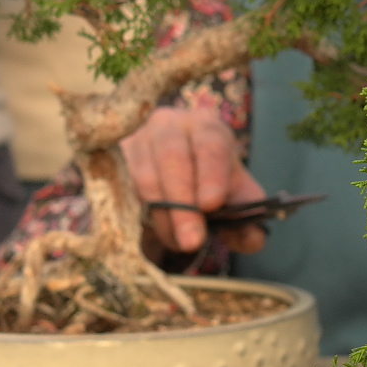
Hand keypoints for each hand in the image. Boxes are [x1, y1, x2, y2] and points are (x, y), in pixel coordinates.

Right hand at [122, 107, 267, 255]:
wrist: (171, 166)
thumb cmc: (207, 180)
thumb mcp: (233, 195)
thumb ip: (248, 218)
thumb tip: (254, 240)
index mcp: (207, 127)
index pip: (210, 145)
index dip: (211, 175)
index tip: (212, 204)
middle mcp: (170, 124)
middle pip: (173, 158)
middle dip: (183, 204)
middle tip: (192, 241)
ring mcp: (137, 138)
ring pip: (144, 175)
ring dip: (161, 215)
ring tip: (178, 243)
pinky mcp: (113, 157)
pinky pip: (121, 184)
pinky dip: (137, 211)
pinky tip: (152, 230)